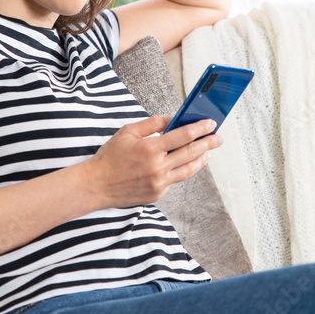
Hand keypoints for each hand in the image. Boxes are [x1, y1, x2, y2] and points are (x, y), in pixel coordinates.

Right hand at [83, 115, 223, 206]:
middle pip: (191, 153)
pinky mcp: (157, 194)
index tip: (211, 123)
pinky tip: (188, 164)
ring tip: (208, 152)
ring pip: (188, 170)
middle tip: (218, 138)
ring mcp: (159, 183)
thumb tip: (172, 119)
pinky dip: (183, 170)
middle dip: (208, 143)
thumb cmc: (110, 156)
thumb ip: (152, 124)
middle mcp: (158, 167)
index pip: (183, 136)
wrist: (96, 185)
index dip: (200, 129)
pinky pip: (175, 180)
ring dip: (201, 159)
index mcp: (150, 148)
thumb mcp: (128, 132)